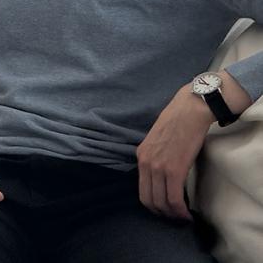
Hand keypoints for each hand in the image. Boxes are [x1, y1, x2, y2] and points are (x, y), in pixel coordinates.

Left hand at [136, 84, 213, 219]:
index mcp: (140, 156)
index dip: (153, 205)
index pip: (141, 190)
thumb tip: (163, 174)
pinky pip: (174, 198)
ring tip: (183, 218)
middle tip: (175, 218)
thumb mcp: (158, 140)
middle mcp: (145, 163)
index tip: (165, 210)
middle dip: (162, 214)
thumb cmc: (178, 122)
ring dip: (173, 215)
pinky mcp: (174, 169)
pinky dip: (180, 211)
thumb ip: (156, 157)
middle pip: (148, 200)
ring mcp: (158, 167)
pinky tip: (188, 214)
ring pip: (161, 202)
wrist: (189, 110)